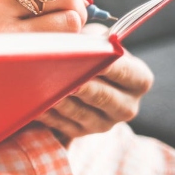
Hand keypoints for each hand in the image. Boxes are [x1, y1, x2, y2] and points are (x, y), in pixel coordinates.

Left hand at [35, 23, 153, 143]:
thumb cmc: (92, 52)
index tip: (90, 56)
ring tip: (44, 88)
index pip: (126, 72)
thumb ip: (94, 41)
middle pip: (104, 97)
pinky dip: (48, 113)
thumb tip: (82, 43)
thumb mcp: (98, 41)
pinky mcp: (81, 133)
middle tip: (64, 76)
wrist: (83, 75)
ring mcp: (104, 124)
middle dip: (82, 85)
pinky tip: (35, 103)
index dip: (108, 65)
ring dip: (61, 100)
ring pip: (81, 113)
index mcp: (139, 81)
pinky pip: (62, 125)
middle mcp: (127, 107)